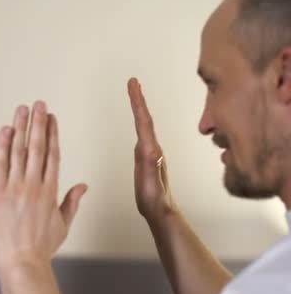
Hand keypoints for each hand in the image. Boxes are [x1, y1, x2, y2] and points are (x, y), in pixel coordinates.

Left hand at [0, 101, 86, 272]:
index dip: (52, 133)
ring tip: (23, 109)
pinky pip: (0, 162)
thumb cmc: (40, 248)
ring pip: (19, 149)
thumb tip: (83, 186)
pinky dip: (2, 144)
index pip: (53, 154)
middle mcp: (34, 184)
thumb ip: (72, 202)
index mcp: (51, 191)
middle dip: (38, 122)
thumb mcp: (62, 225)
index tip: (52, 118)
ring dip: (21, 127)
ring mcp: (15, 186)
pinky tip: (6, 129)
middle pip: (37, 146)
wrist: (21, 262)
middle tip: (39, 104)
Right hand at [127, 78, 175, 219]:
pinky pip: (143, 132)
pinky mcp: (148, 157)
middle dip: (138, 99)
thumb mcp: (151, 186)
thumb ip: (152, 169)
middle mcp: (153, 148)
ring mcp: (151, 152)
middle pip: (145, 118)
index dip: (138, 103)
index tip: (133, 86)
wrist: (161, 211)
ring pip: (145, 124)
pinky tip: (138, 120)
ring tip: (134, 94)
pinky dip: (139, 121)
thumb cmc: (153, 200)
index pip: (144, 122)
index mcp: (151, 151)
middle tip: (132, 82)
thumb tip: (152, 150)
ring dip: (139, 107)